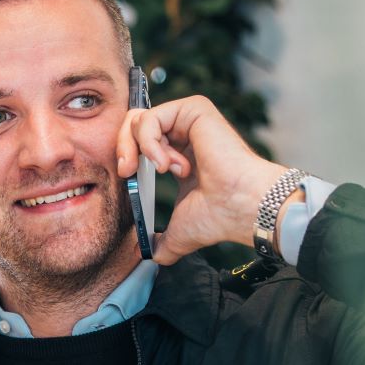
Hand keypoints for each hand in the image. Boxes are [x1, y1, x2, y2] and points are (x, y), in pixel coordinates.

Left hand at [114, 94, 297, 264]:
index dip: (125, 157)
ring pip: (138, 119)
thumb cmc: (219, 216)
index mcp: (178, 156)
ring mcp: (188, 121)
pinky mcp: (194, 110)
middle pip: (132, 125)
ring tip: (162, 169)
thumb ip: (161, 240)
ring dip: (140, 148)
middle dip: (122, 148)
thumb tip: (146, 254)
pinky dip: (150, 142)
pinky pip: (151, 118)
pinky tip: (167, 163)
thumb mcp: (179, 231)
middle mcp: (183, 134)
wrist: (242, 206)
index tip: (126, 178)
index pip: (137, 144)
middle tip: (126, 172)